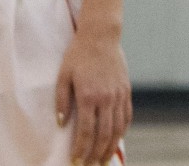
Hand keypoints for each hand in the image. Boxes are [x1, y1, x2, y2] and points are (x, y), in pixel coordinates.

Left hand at [55, 26, 131, 164]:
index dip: (81, 149)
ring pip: (118, 128)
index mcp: (89, 95)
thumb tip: (61, 124)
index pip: (86, 131)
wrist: (101, 35)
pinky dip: (122, 131)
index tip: (75, 161)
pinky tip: (116, 139)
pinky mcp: (126, 89)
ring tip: (103, 160)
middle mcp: (106, 97)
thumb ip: (61, 100)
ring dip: (111, 147)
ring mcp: (119, 94)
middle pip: (104, 134)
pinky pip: (127, 115)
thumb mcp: (63, 75)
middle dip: (96, 154)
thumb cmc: (78, 54)